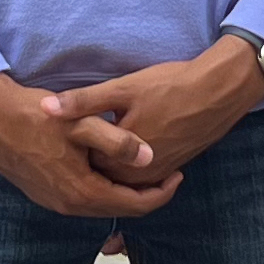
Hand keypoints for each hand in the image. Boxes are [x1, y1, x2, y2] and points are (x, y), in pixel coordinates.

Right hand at [0, 71, 183, 221]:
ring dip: (125, 192)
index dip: (162, 192)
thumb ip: (118, 142)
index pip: (135, 204)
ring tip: (144, 170)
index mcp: (83, 191)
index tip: (179, 173)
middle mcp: (69, 205)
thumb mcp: (81, 123)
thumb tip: (150, 157)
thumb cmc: (35, 116)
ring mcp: (54, 202)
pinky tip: (110, 168)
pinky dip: (104, 189)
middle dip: (147, 194)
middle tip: (167, 172)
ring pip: (102, 205)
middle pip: (120, 209)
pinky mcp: (44, 194)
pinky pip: (84, 199)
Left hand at [42, 36, 263, 188]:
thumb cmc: (171, 86)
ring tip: (92, 143)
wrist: (219, 92)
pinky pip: (142, 174)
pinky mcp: (172, 167)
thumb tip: (45, 109)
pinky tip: (123, 142)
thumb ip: (83, 102)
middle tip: (68, 141)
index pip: (82, 165)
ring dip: (108, 164)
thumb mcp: (122, 88)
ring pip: (122, 176)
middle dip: (85, 159)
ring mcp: (157, 173)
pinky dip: (129, 163)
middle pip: (101, 174)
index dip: (68, 150)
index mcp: (120, 159)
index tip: (56, 134)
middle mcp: (138, 174)